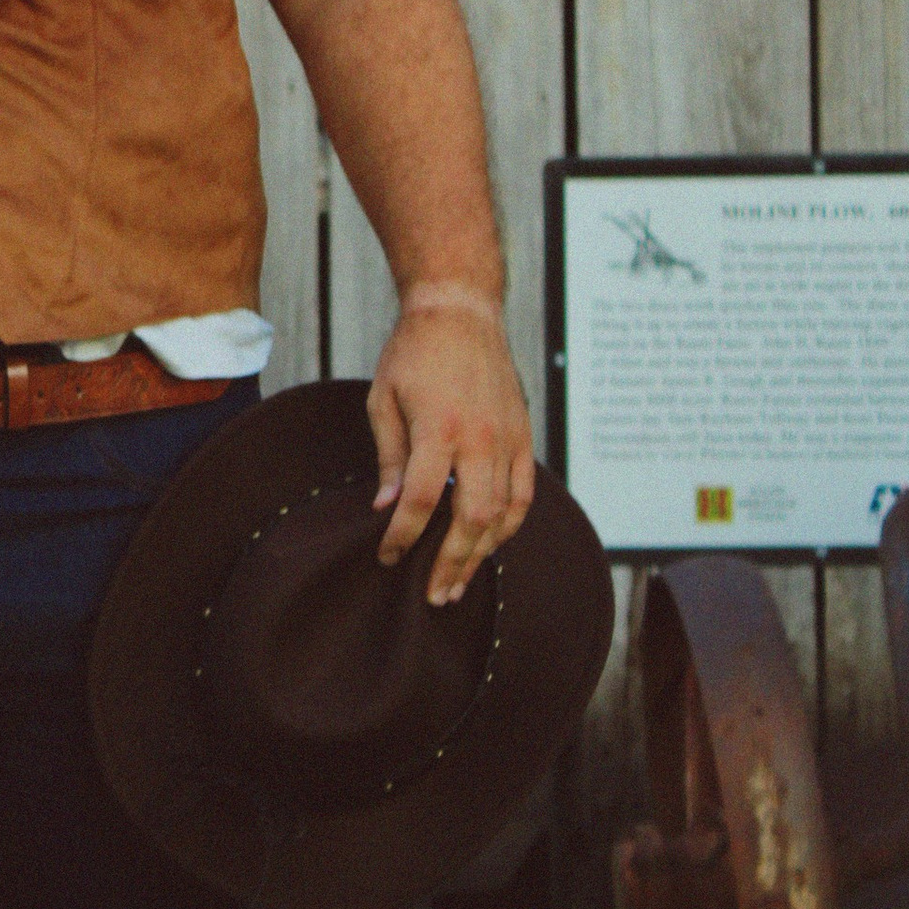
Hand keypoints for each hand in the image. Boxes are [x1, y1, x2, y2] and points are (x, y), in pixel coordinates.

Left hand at [367, 293, 534, 602]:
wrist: (460, 312)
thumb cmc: (413, 354)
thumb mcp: (384, 401)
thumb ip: (390, 458)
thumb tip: (386, 509)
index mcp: (438, 428)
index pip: (420, 500)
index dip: (402, 536)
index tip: (387, 557)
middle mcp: (480, 438)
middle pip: (470, 518)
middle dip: (451, 562)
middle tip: (435, 596)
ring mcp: (508, 438)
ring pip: (503, 513)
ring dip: (483, 553)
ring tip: (461, 583)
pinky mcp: (524, 436)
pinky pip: (524, 493)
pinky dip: (509, 524)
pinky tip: (490, 544)